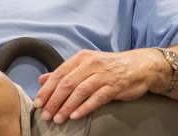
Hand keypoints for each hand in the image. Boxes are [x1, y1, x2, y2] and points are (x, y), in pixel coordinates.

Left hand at [33, 49, 165, 123]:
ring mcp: (104, 75)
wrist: (139, 66)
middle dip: (54, 101)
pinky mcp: (115, 86)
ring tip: (58, 119)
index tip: (38, 103)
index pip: (59, 74)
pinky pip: (97, 98)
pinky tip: (75, 116)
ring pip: (80, 91)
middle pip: (67, 84)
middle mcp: (91, 64)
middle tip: (46, 115)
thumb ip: (64, 73)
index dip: (47, 90)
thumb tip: (42, 80)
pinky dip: (84, 108)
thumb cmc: (110, 67)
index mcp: (82, 58)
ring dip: (67, 107)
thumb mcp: (86, 66)